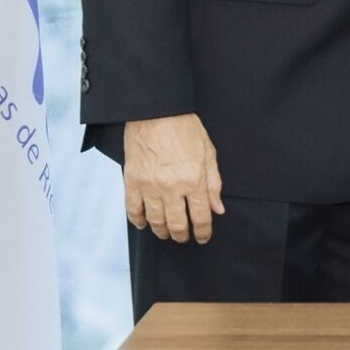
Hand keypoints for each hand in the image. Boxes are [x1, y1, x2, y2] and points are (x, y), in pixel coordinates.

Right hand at [123, 112, 223, 243]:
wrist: (157, 111)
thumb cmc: (185, 128)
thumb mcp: (209, 153)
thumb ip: (213, 183)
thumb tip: (217, 209)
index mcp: (194, 179)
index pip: (200, 216)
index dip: (203, 231)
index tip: (203, 237)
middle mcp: (171, 187)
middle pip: (177, 224)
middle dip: (182, 235)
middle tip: (184, 238)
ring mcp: (150, 186)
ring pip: (156, 221)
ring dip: (162, 231)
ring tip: (166, 233)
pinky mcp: (132, 181)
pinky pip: (133, 209)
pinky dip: (138, 220)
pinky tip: (144, 224)